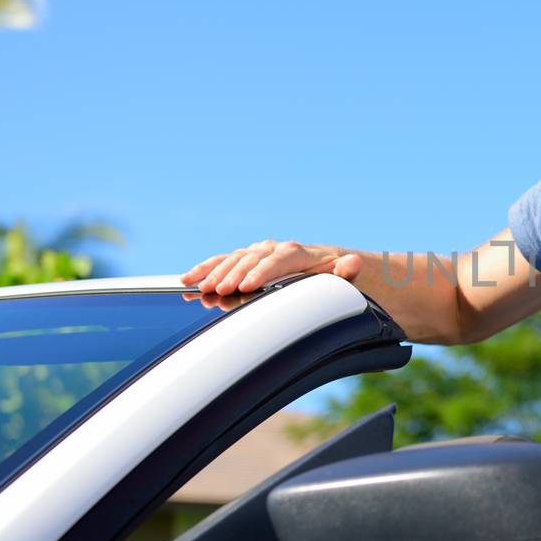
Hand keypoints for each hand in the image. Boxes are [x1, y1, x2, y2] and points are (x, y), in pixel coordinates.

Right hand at [181, 239, 363, 295]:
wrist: (320, 264)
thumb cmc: (330, 276)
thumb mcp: (342, 277)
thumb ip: (346, 271)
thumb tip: (353, 262)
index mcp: (296, 253)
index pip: (278, 260)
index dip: (262, 272)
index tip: (248, 286)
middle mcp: (273, 249)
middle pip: (251, 259)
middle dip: (235, 275)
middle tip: (221, 290)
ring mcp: (256, 253)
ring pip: (233, 259)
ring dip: (215, 272)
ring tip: (200, 287)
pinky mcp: (244, 260)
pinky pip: (222, 262)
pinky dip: (205, 269)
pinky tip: (187, 280)